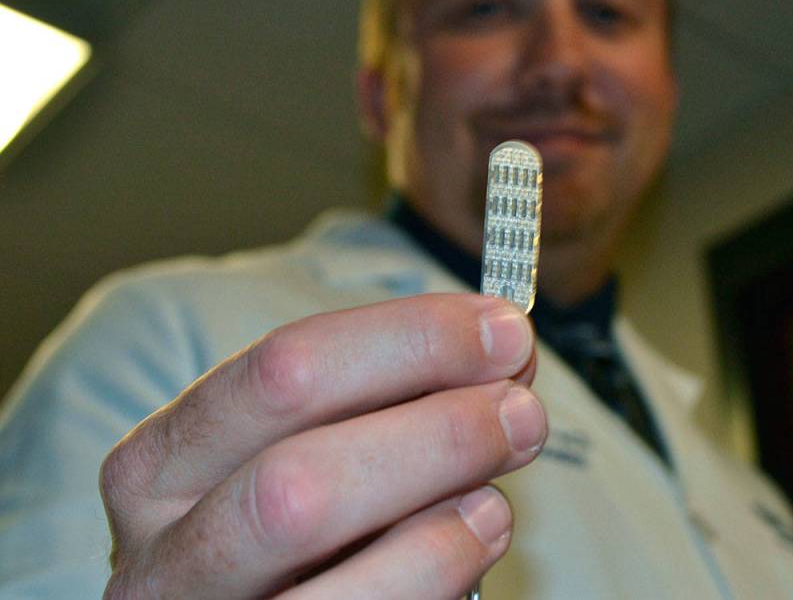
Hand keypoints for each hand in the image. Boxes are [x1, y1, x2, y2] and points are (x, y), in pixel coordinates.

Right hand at [99, 294, 544, 598]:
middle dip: (433, 433)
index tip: (501, 330)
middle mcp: (161, 551)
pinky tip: (472, 544)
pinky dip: (432, 571)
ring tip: (498, 499)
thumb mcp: (315, 459)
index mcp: (165, 463)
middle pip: (297, 477)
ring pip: (309, 551)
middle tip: (522, 415)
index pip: (282, 368)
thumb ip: (390, 405)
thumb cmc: (290, 544)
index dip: (407, 339)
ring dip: (437, 513)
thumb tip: (500, 351)